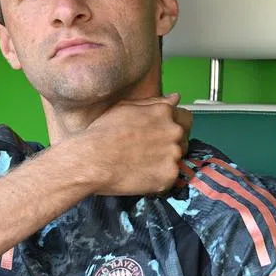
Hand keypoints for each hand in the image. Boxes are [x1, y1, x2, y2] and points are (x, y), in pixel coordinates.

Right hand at [76, 92, 193, 195]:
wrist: (91, 160)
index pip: (185, 117)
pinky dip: (159, 178)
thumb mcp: (126, 107)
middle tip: (147, 151)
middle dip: (170, 144)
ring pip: (177, 159)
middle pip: (183, 139)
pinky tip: (141, 175)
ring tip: (141, 163)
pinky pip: (170, 178)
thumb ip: (155, 102)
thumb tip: (175, 97)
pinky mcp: (169, 176)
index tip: (161, 134)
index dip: (174, 125)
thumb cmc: (102, 133)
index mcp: (165, 113)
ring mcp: (173, 154)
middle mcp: (174, 131)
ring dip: (165, 161)